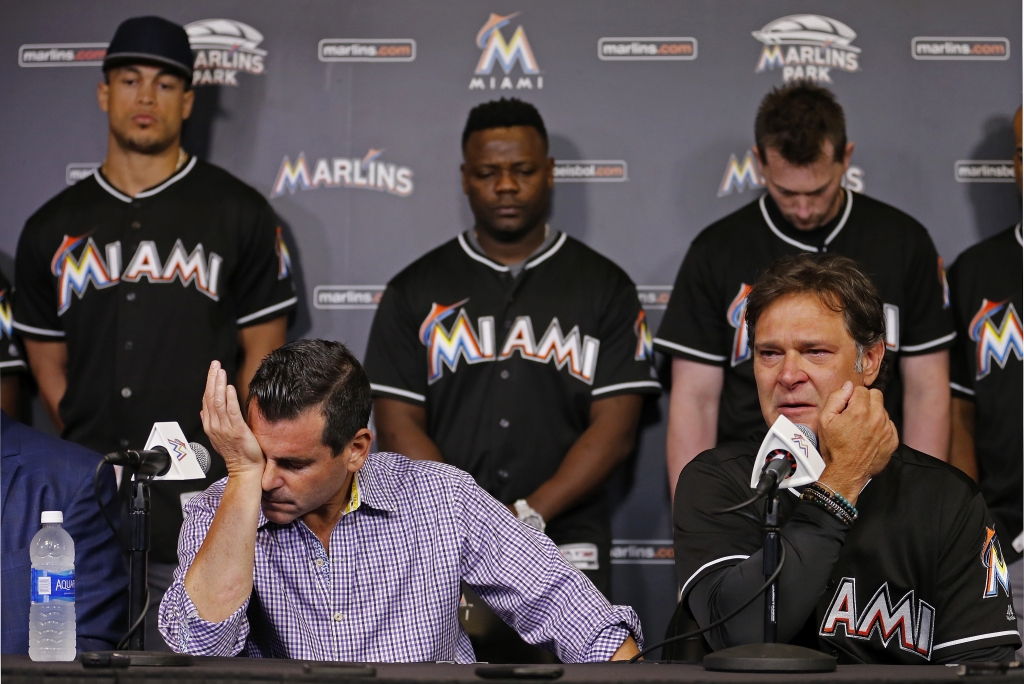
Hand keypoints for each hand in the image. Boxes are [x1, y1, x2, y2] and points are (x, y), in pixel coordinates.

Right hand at [201, 360, 264, 477]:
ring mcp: (225, 428)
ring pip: (218, 402)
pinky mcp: (237, 431)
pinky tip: (230, 387)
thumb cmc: (236, 453)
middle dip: (212, 379)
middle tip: (215, 364)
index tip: (213, 370)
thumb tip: (203, 410)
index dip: (209, 384)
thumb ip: (212, 422)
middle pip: (210, 397)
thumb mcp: (220, 436)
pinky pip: (231, 412)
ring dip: (219, 385)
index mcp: (211, 425)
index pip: (207, 400)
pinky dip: (229, 399)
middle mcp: (215, 425)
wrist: (244, 470)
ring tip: (221, 371)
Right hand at [817, 381, 898, 504]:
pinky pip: (889, 424)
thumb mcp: (824, 420)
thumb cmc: (835, 448)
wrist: (847, 472)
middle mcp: (877, 418)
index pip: (861, 389)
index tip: (847, 407)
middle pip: (876, 395)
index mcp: (860, 410)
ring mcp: (887, 429)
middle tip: (855, 413)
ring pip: (883, 409)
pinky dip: (880, 426)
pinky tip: (869, 435)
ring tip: (861, 427)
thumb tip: (847, 386)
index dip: (852, 397)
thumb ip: (836, 398)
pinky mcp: (893, 439)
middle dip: (865, 400)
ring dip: (873, 413)